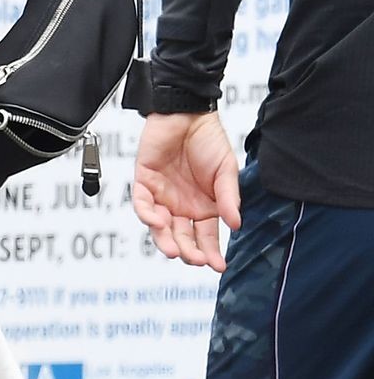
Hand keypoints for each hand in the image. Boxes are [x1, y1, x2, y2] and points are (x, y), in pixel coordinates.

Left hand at [131, 112, 240, 270]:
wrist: (188, 112)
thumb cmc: (209, 140)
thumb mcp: (226, 171)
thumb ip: (228, 197)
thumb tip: (236, 225)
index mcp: (204, 207)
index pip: (206, 236)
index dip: (211, 252)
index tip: (218, 266)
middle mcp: (182, 206)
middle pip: (182, 236)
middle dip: (189, 251)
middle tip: (196, 260)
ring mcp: (162, 196)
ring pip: (160, 227)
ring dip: (166, 240)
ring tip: (175, 251)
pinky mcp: (143, 183)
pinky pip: (142, 204)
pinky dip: (147, 214)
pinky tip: (158, 222)